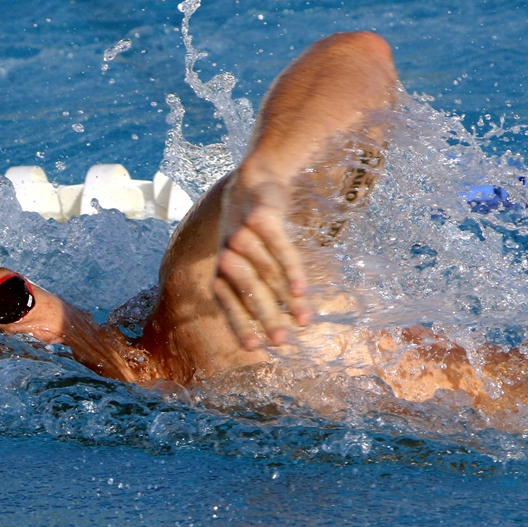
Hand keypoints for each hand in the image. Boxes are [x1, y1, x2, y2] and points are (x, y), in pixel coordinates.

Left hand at [214, 174, 311, 348]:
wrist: (255, 179)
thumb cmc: (252, 229)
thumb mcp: (249, 258)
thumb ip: (260, 288)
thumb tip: (282, 324)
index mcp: (221, 270)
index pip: (229, 303)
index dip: (241, 324)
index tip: (255, 347)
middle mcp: (228, 255)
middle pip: (251, 292)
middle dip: (268, 319)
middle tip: (283, 342)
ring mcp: (243, 235)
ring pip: (269, 274)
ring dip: (288, 300)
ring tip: (306, 321)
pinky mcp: (262, 219)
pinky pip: (280, 250)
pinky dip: (292, 271)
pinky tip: (302, 290)